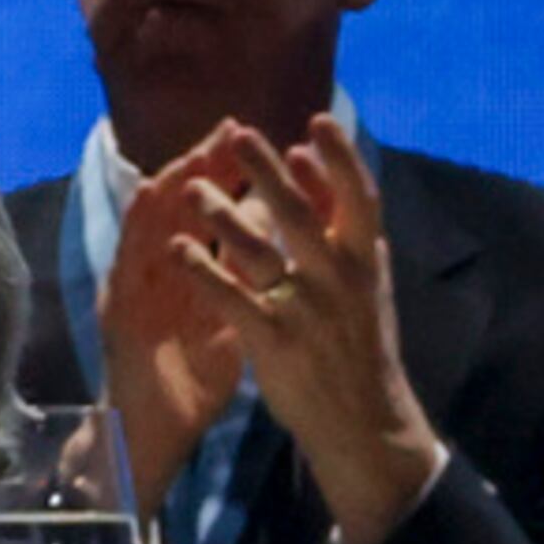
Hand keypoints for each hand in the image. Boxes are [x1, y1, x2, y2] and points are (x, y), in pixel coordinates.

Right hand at [98, 125, 254, 517]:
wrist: (152, 432)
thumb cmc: (191, 380)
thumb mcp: (230, 323)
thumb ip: (247, 281)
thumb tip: (278, 241)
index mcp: (191, 276)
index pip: (216, 216)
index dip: (238, 178)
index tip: (271, 145)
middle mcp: (159, 273)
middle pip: (181, 207)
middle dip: (207, 165)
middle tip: (234, 129)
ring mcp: (135, 288)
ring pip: (150, 224)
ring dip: (171, 184)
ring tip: (196, 149)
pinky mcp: (118, 310)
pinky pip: (129, 261)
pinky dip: (140, 226)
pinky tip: (152, 198)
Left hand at [177, 116, 442, 543]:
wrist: (364, 421)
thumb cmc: (359, 342)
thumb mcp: (366, 284)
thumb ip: (342, 230)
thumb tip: (319, 170)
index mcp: (366, 261)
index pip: (360, 198)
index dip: (340, 159)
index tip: (316, 122)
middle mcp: (340, 280)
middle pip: (299, 215)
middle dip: (267, 172)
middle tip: (236, 134)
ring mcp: (305, 311)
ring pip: (259, 253)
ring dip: (223, 216)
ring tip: (192, 189)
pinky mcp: (273, 342)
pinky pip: (231, 300)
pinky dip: (202, 271)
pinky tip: (176, 248)